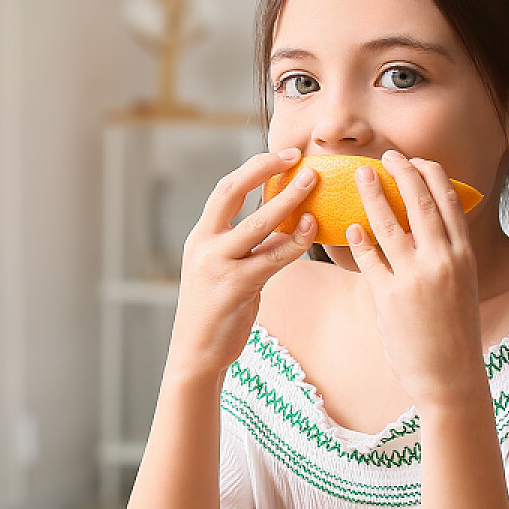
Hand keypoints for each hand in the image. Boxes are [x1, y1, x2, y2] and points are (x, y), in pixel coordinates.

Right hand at [165, 148, 316, 384]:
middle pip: (232, 192)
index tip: (283, 154)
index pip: (225, 190)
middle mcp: (205, 245)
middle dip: (264, 170)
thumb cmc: (217, 312)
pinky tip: (311, 229)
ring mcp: (218, 265)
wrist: (196, 353)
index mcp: (201, 237)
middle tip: (298, 158)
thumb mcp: (224, 270)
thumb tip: (285, 226)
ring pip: (257, 223)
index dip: (254, 168)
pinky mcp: (235, 287)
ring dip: (288, 200)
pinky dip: (294, 242)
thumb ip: (247, 247)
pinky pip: (271, 258)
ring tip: (313, 182)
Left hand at [344, 150, 487, 413]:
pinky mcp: (390, 297)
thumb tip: (426, 227)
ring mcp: (416, 278)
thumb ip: (447, 255)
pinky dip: (359, 239)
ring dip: (372, 195)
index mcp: (464, 255)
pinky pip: (369, 259)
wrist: (451, 376)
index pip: (449, 201)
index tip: (417, 159)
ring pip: (389, 224)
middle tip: (385, 156)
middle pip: (420, 202)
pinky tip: (351, 227)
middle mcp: (443, 261)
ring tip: (360, 176)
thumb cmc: (455, 331)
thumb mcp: (462, 285)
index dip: (431, 174)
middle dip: (401, 172)